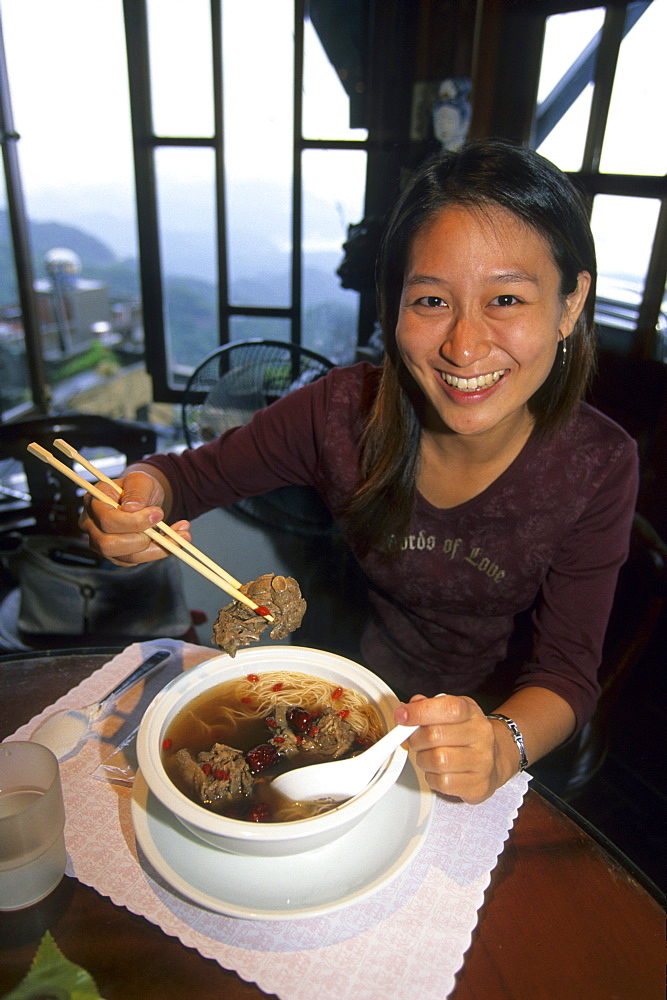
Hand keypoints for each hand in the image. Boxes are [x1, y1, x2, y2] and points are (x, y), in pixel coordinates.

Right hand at [78, 469, 190, 565]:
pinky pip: (138, 561)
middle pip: (109, 545)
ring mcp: (101, 543)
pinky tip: (174, 537)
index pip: (107, 521)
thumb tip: (133, 509)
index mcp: (93, 502)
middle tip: (164, 527)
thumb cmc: (139, 488)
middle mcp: (92, 526)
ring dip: (158, 548)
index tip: (158, 514)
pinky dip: (160, 551)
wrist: (145, 499)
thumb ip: (137, 491)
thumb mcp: (141, 480)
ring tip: (183, 534)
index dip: (134, 522)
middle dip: (141, 540)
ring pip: (127, 558)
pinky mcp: (118, 555)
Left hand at [394, 694, 515, 803]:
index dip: (419, 711)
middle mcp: (481, 735)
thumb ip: (429, 706)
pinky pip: (443, 783)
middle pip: (435, 735)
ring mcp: (483, 761)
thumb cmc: (467, 734)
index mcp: (472, 712)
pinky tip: (439, 772)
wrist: (495, 759)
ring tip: (429, 756)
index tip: (402, 716)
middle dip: (416, 739)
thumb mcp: (452, 712)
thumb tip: (409, 707)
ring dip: (423, 760)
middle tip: (416, 741)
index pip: (447, 708)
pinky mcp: (478, 785)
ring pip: (437, 761)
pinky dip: (433, 778)